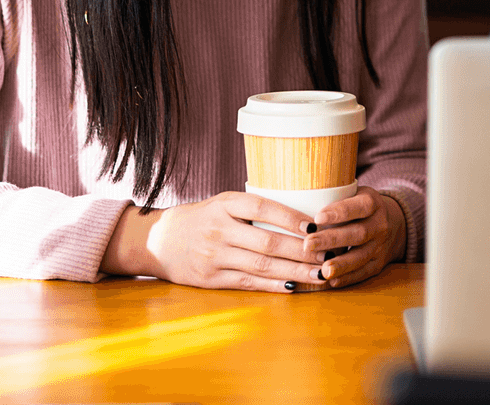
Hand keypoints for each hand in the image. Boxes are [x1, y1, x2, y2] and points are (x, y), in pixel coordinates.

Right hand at [101, 191, 327, 291]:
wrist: (160, 240)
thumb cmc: (203, 218)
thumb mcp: (223, 203)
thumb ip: (254, 207)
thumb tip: (302, 213)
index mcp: (225, 204)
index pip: (262, 208)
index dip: (291, 217)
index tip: (316, 225)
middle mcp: (219, 230)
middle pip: (268, 242)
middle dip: (303, 251)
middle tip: (330, 254)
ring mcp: (214, 256)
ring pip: (262, 266)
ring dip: (295, 271)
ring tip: (320, 274)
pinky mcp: (211, 279)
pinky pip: (249, 283)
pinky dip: (273, 285)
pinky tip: (294, 286)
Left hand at [300, 186, 406, 289]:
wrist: (391, 224)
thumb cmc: (358, 207)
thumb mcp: (352, 193)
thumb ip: (332, 195)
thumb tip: (295, 196)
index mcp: (372, 203)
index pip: (358, 206)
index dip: (339, 212)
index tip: (317, 217)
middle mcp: (379, 224)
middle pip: (358, 233)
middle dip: (332, 240)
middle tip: (307, 244)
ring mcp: (380, 246)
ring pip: (361, 256)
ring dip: (341, 264)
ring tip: (322, 269)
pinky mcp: (378, 264)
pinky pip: (364, 272)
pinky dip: (348, 278)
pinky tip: (332, 280)